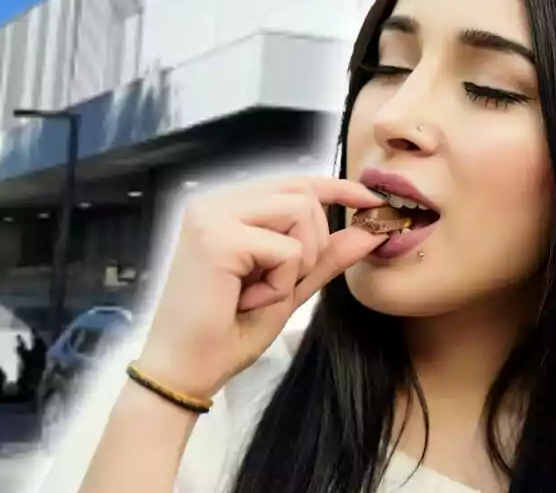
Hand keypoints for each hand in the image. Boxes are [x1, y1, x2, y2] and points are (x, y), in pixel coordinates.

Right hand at [134, 176, 386, 399]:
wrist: (183, 372)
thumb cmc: (228, 332)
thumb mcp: (289, 287)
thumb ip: (326, 256)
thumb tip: (371, 231)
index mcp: (227, 208)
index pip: (294, 182)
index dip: (338, 188)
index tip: (372, 200)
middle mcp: (215, 202)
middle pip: (303, 193)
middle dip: (315, 240)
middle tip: (286, 282)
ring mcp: (212, 216)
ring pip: (301, 211)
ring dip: (298, 261)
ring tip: (261, 291)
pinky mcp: (216, 238)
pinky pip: (287, 249)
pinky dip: (281, 282)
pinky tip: (248, 300)